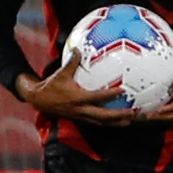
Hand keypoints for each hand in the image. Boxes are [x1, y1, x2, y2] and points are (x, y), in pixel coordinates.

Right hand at [15, 52, 131, 125]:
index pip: (97, 97)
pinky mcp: (81, 119)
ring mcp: (81, 117)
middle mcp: (80, 110)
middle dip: (119, 116)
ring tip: (130, 121)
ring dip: (116, 123)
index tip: (123, 90)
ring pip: (101, 123)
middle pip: (103, 116)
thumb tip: (78, 48)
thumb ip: (72, 62)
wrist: (39, 101)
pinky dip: (108, 123)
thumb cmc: (51, 86)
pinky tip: (118, 121)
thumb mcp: (61, 73)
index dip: (110, 94)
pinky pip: (97, 123)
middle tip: (133, 113)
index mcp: (77, 98)